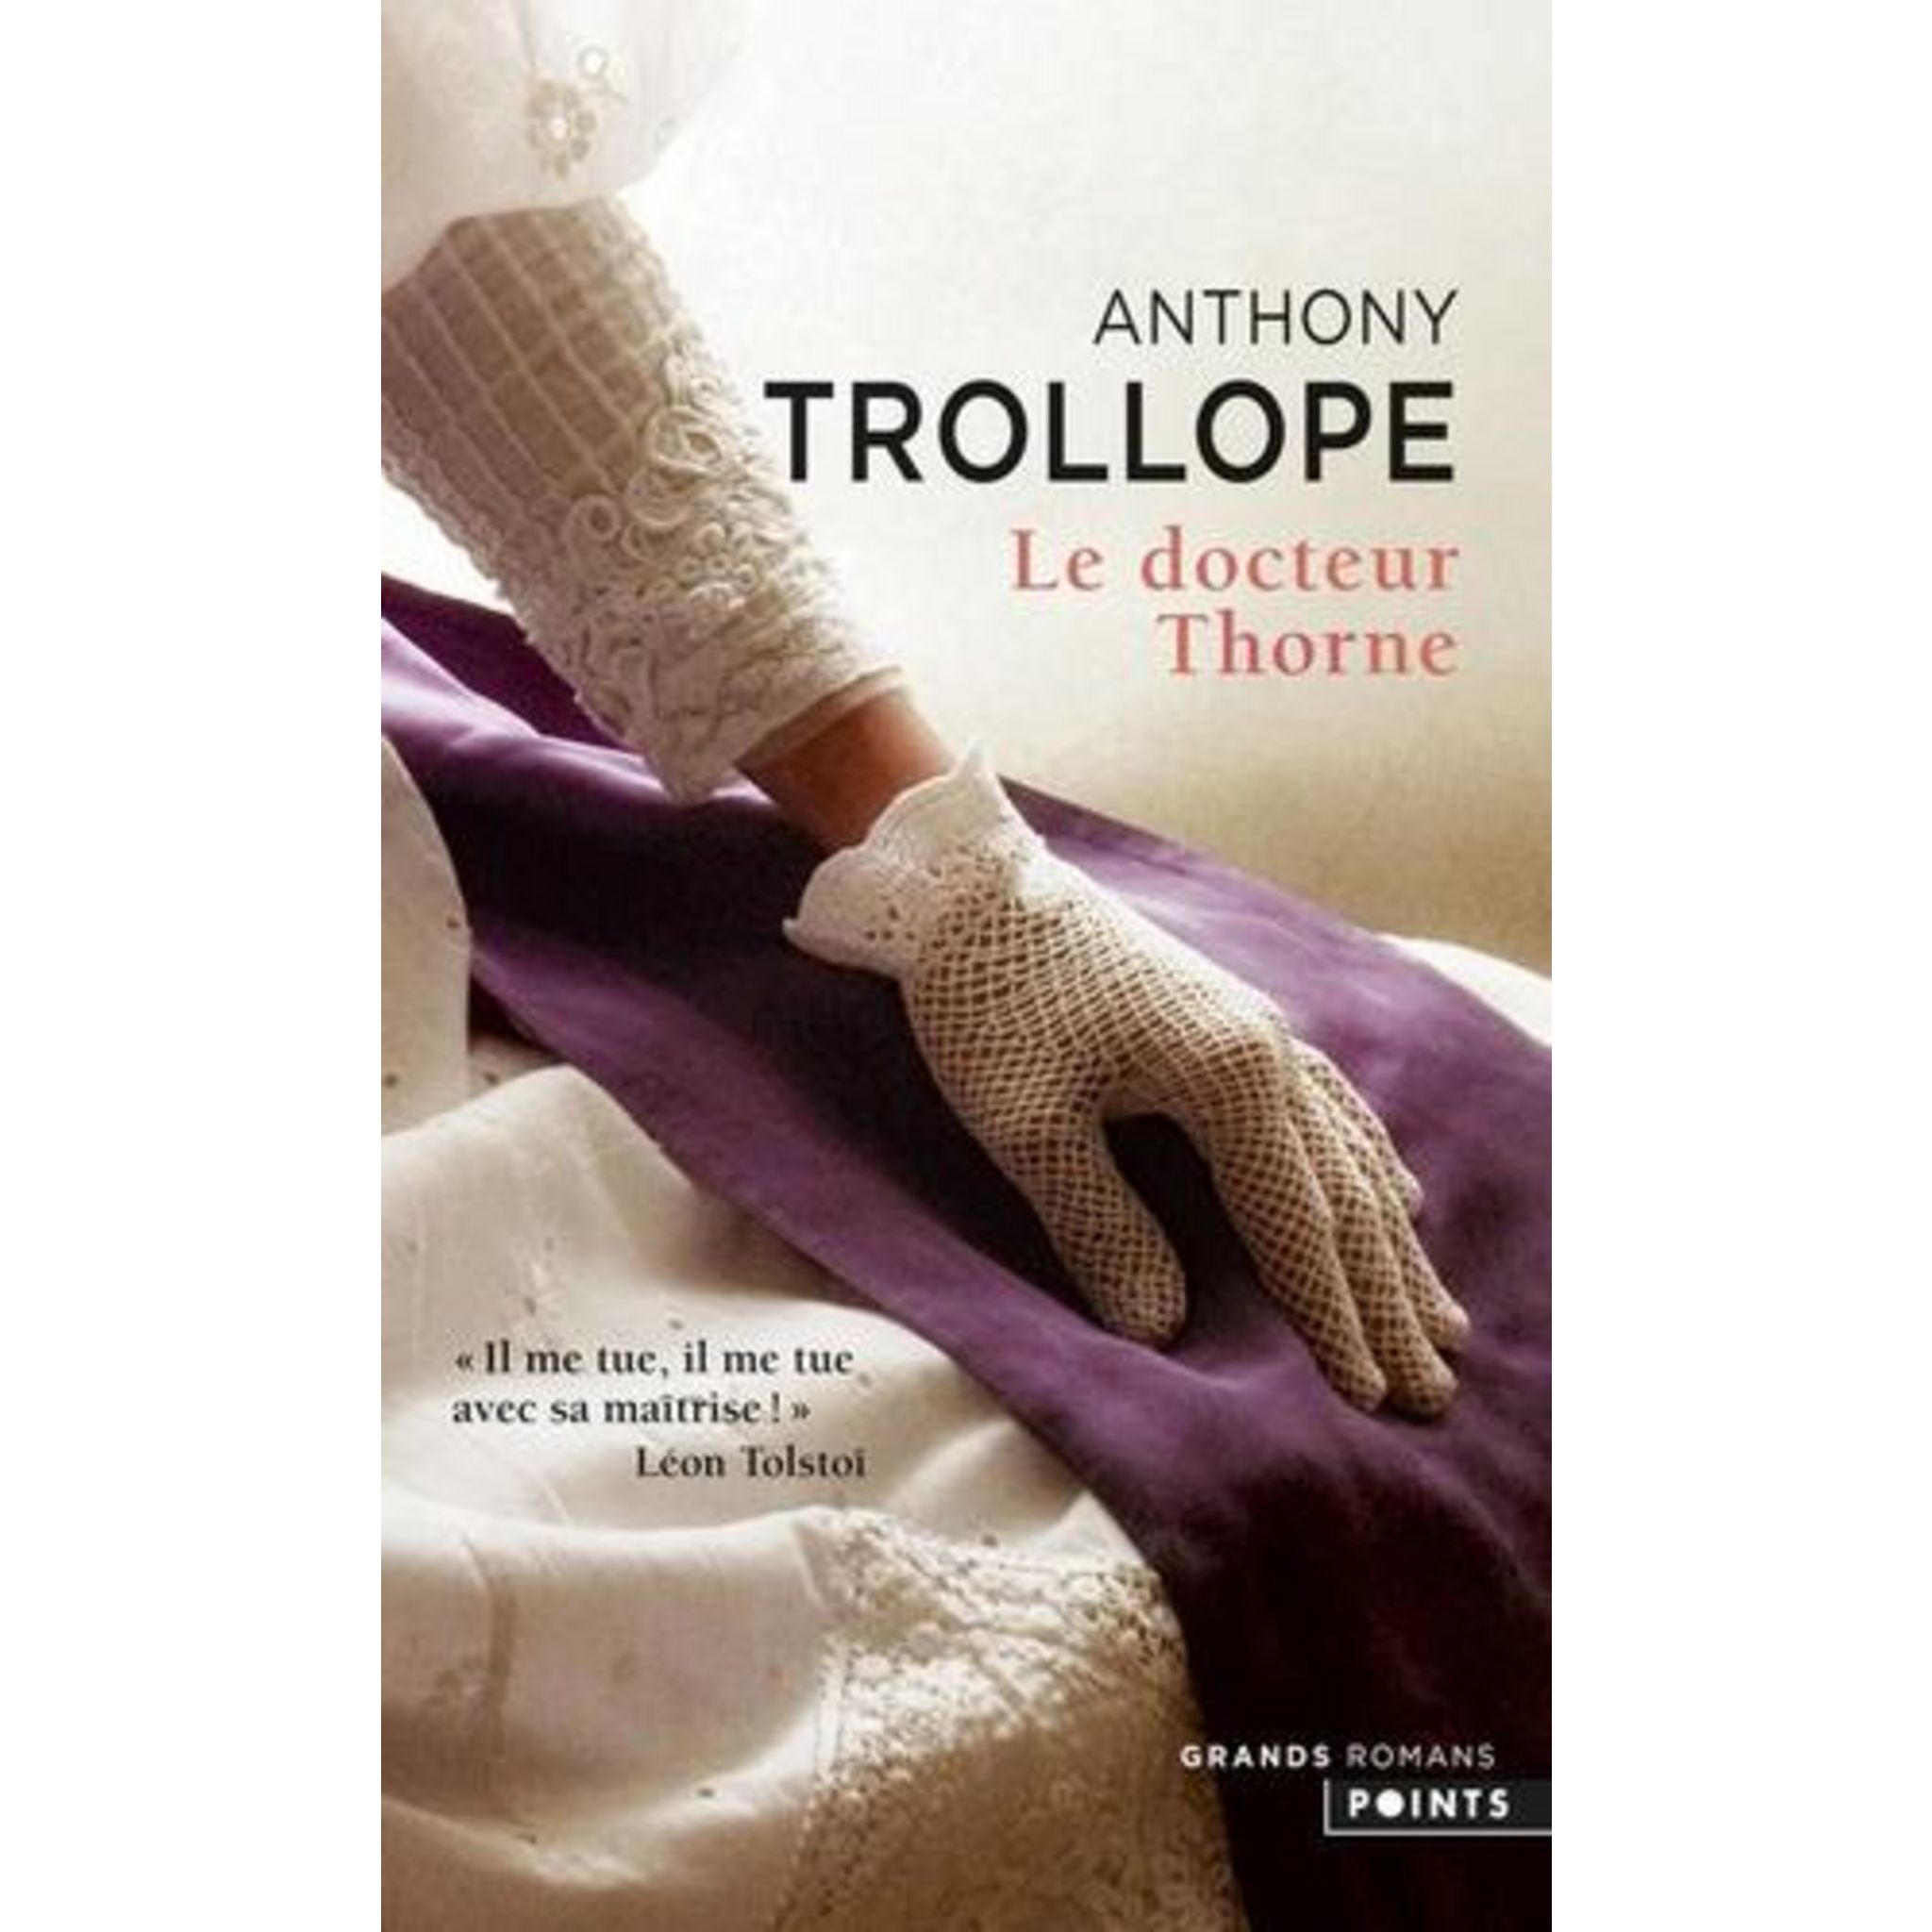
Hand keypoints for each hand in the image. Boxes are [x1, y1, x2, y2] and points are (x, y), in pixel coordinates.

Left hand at [787, 752, 1467, 1415]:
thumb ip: (1099, 1226)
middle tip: (1437, 1390)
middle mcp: (1269, 1052)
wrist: (968, 882)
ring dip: (1398, 1243)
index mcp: (1227, 1079)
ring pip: (1353, 1154)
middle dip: (1391, 1300)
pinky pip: (1333, 1106)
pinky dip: (1371, 1162)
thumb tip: (1162, 1330)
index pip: (1298, 1228)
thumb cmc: (987, 999)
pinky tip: (1397, 1190)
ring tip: (1444, 1316)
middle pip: (1348, 1197)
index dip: (1335, 1321)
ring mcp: (1260, 1028)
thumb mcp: (1025, 1125)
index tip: (1376, 1402)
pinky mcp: (1235, 1016)